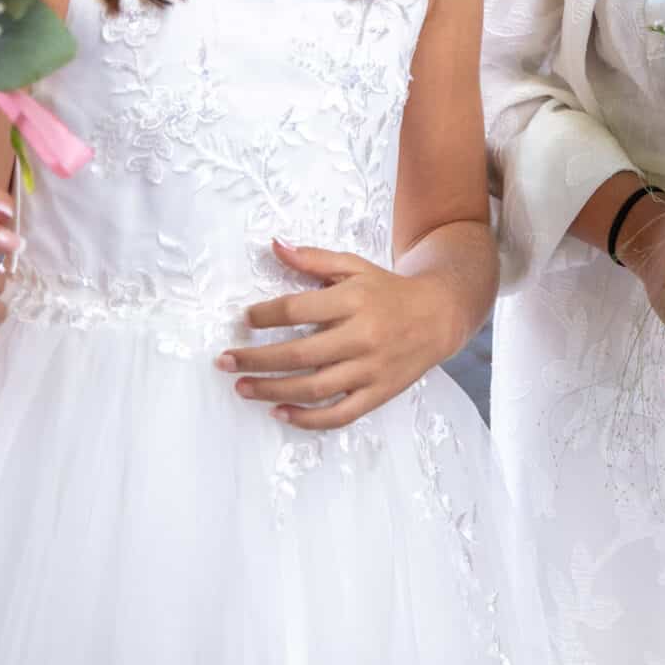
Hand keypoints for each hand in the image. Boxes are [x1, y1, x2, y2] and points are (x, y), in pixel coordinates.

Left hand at [220, 241, 464, 430]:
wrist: (440, 314)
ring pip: (314, 388)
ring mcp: (371, 369)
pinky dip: (307, 419)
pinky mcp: (378, 393)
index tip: (244, 319)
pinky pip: (338, 415)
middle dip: (256, 359)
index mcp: (355, 300)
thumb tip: (275, 246)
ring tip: (242, 387)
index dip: (265, 316)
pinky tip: (279, 412)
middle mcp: (363, 335)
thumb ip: (314, 259)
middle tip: (225, 360)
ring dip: (271, 390)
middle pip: (299, 353)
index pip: (298, 309)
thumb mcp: (355, 267)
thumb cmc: (388, 290)